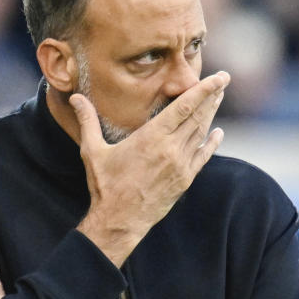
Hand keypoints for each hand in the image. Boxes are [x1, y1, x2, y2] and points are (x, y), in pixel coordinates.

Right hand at [72, 71, 229, 266]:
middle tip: (223, 80)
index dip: (203, 90)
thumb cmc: (105, 185)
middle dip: (212, 96)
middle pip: (198, 116)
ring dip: (211, 114)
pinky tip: (218, 133)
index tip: (218, 77)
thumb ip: (88, 121)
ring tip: (219, 98)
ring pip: (201, 133)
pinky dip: (211, 143)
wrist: (119, 220)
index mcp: (152, 137)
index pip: (184, 106)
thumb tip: (75, 98)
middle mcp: (171, 149)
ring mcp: (181, 165)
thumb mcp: (93, 151)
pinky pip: (203, 156)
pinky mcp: (185, 180)